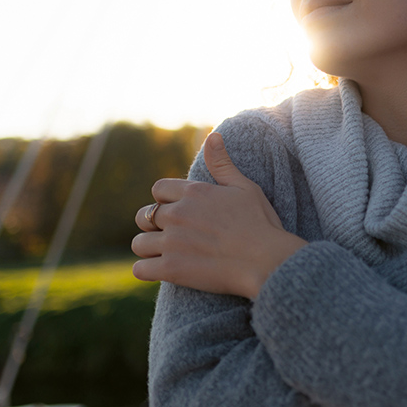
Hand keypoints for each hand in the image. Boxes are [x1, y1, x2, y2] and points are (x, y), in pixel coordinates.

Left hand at [131, 132, 306, 298]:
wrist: (267, 262)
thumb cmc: (261, 224)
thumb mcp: (245, 187)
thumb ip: (222, 164)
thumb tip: (213, 135)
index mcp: (194, 193)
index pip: (158, 189)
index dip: (166, 200)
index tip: (178, 210)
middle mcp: (178, 214)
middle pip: (143, 215)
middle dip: (152, 224)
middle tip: (170, 235)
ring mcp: (172, 242)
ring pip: (139, 243)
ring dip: (149, 248)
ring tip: (165, 254)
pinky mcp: (171, 270)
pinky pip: (140, 268)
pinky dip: (147, 270)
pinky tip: (162, 271)